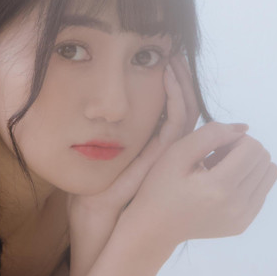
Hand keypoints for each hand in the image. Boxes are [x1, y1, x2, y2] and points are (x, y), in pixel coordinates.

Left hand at [66, 53, 200, 233]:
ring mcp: (167, 155)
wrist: (96, 225)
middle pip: (184, 107)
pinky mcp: (163, 157)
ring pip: (186, 111)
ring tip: (175, 58)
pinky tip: (168, 78)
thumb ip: (99, 142)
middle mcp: (164, 152)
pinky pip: (176, 122)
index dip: (172, 86)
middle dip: (181, 78)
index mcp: (150, 149)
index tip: (165, 59)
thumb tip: (95, 117)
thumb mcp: (95, 161)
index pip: (171, 111)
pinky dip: (176, 97)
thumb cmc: (91, 201)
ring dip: (182, 82)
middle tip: (176, 51)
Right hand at [127, 120, 276, 247]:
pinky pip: (262, 191)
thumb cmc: (161, 187)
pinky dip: (246, 182)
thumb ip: (210, 134)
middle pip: (265, 159)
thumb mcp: (177, 152)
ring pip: (269, 174)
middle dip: (243, 151)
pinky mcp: (243, 224)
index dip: (235, 139)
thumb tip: (242, 130)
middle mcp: (237, 205)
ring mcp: (243, 218)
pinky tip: (222, 187)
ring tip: (222, 171)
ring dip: (248, 165)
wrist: (154, 227)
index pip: (253, 148)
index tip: (214, 148)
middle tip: (216, 158)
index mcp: (220, 187)